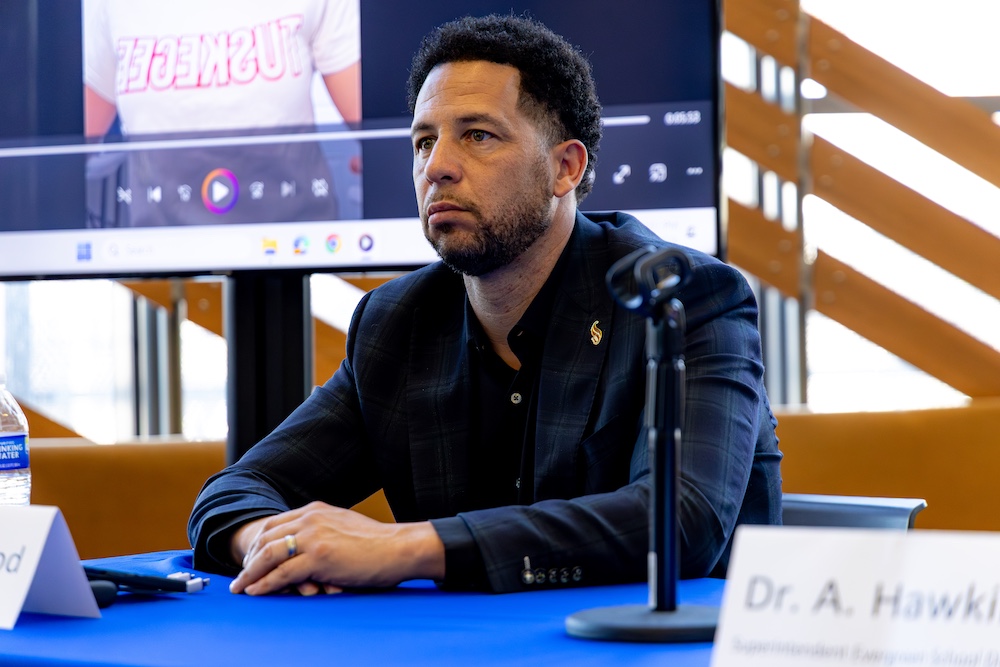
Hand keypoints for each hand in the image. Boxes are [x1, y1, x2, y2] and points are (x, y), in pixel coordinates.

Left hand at [228, 501, 444, 595]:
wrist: (398, 548)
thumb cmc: (377, 544)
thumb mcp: (344, 527)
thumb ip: (324, 531)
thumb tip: (309, 546)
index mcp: (316, 510)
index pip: (275, 524)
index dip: (258, 543)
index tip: (250, 560)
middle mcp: (310, 518)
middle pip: (266, 537)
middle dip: (248, 559)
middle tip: (240, 577)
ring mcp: (313, 536)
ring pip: (268, 554)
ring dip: (250, 573)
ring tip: (240, 588)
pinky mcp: (319, 557)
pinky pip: (282, 573)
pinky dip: (265, 584)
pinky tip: (256, 591)